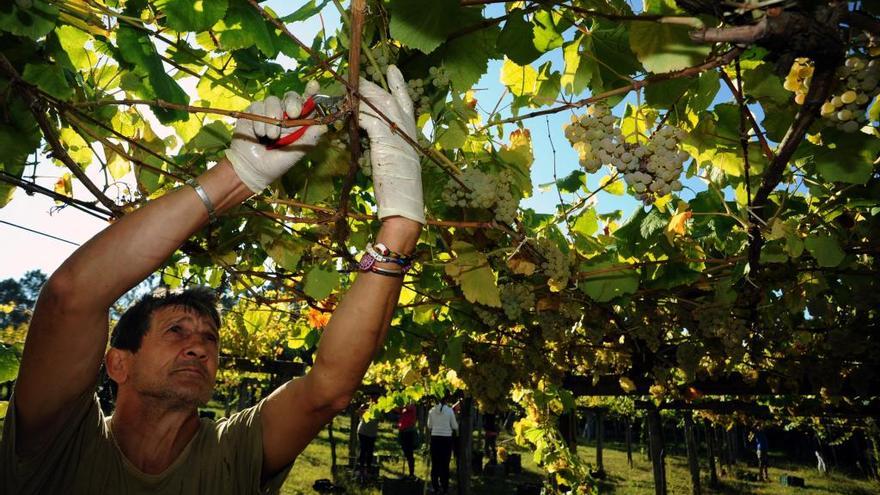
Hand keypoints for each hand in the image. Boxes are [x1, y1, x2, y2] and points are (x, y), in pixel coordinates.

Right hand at [226, 84, 326, 192]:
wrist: (253, 169)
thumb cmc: (277, 163)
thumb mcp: (297, 152)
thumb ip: (310, 139)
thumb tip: (324, 126)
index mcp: (298, 122)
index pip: (307, 104)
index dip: (311, 92)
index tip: (313, 85)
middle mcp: (284, 114)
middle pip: (291, 96)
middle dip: (293, 102)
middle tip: (292, 114)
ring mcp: (268, 112)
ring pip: (273, 100)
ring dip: (273, 118)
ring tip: (272, 136)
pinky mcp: (253, 112)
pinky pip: (257, 106)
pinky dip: (259, 121)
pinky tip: (260, 134)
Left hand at [358, 65, 424, 223]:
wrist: (405, 203)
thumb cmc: (401, 189)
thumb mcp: (397, 160)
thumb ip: (388, 143)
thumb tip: (374, 134)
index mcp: (412, 132)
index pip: (406, 101)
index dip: (398, 84)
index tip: (392, 68)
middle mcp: (408, 128)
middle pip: (388, 98)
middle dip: (370, 87)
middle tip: (356, 78)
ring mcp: (398, 133)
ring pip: (376, 105)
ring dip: (359, 99)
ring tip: (346, 93)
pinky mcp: (385, 140)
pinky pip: (368, 120)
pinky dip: (357, 115)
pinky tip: (347, 114)